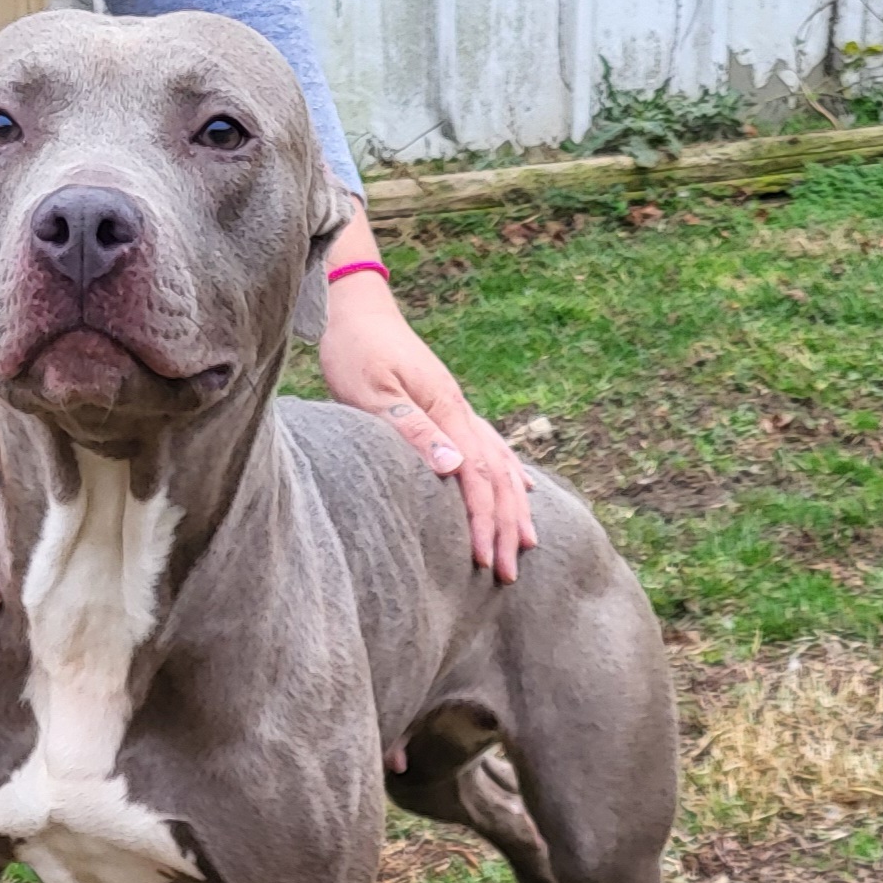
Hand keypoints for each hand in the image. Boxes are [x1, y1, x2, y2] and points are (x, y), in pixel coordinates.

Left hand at [318, 217, 536, 581]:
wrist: (356, 310)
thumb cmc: (355, 351)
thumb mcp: (373, 392)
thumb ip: (412, 429)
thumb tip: (456, 467)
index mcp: (447, 411)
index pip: (477, 479)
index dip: (485, 523)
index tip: (487, 561)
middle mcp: (461, 411)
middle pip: (498, 477)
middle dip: (507, 527)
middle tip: (510, 573)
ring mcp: (458, 408)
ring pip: (501, 464)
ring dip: (514, 507)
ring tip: (527, 544)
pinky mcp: (448, 406)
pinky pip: (491, 447)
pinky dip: (508, 473)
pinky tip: (519, 487)